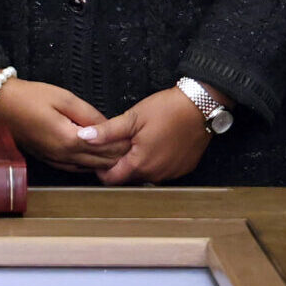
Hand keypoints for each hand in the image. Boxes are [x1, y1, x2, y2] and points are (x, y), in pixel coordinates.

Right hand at [0, 72, 126, 171]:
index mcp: (69, 139)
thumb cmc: (31, 97)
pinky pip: (75, 167)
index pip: (105, 147)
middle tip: (137, 147)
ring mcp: (54, 159)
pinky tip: (99, 160)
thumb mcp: (64, 98)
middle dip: (119, 155)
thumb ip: (88, 114)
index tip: (138, 138)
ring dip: (106, 162)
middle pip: (99, 161)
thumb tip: (108, 125)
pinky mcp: (48, 159)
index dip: (123, 143)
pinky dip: (90, 165)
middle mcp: (63, 155)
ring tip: (124, 155)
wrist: (0, 104)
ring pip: (89, 167)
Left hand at [89, 85, 212, 184]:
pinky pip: (163, 170)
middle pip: (129, 177)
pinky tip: (156, 144)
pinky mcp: (183, 168)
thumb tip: (84, 138)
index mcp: (140, 165)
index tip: (100, 154)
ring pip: (146, 174)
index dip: (102, 168)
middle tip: (119, 143)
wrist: (201, 106)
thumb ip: (107, 132)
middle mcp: (156, 175)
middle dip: (120, 163)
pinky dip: (156, 161)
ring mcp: (172, 174)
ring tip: (138, 141)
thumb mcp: (133, 118)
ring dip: (139, 163)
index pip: (111, 179)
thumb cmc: (168, 110)